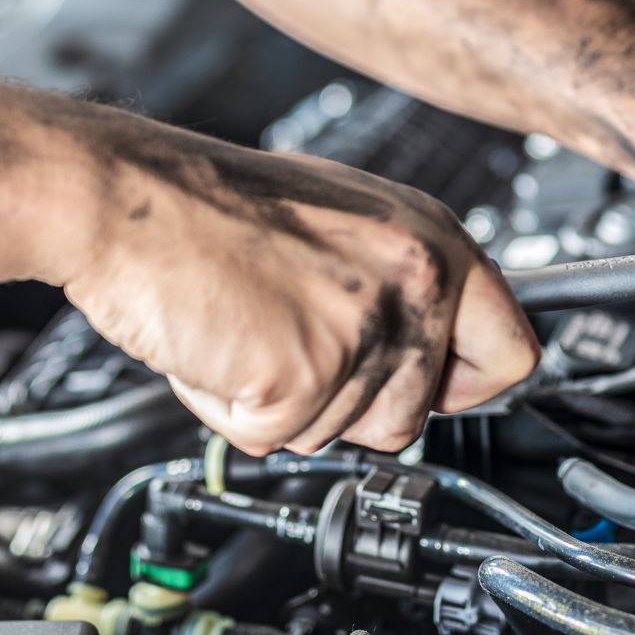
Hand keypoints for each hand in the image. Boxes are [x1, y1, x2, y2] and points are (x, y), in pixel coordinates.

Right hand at [43, 109, 540, 454]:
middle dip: (345, 403)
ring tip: (243, 327)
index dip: (462, 385)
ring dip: (280, 403)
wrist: (122, 196)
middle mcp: (413, 280)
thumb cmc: (206, 203)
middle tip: (287, 341)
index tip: (433, 390)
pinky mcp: (302, 376)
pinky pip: (271, 439)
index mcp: (429, 237)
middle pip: (415, 418)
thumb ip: (395, 282)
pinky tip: (214, 345)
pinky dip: (229, 409)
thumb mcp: (338, 219)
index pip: (512, 352)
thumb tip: (428, 350)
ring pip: (337, 435)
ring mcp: (362, 331)